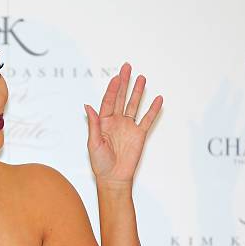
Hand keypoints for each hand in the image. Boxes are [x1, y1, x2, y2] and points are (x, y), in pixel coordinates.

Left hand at [84, 62, 162, 186]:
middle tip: (127, 67)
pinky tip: (157, 99)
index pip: (108, 101)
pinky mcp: (139, 134)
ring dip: (138, 92)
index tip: (116, 77)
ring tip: (142, 78)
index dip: (112, 89)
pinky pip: (147, 119)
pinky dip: (153, 109)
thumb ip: (93, 124)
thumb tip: (87, 106)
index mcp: (103, 122)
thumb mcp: (93, 143)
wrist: (113, 178)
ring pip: (134, 105)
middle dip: (124, 83)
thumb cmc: (100, 163)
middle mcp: (116, 122)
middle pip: (120, 98)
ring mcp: (128, 127)